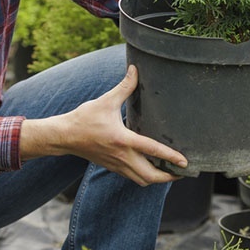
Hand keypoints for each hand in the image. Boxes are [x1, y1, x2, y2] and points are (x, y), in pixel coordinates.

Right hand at [19, 65, 186, 185]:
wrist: (64, 136)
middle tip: (182, 171)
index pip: (152, 150)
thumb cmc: (85, 118)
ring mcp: (117, 164)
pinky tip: (152, 168)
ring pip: (142, 180)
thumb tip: (135, 69)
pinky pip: (133, 177)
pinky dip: (145, 176)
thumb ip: (124, 86)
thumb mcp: (106, 100)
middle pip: (150, 176)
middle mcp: (122, 156)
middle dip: (168, 176)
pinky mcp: (112, 167)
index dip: (171, 157)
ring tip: (171, 171)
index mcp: (123, 140)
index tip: (185, 162)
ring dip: (157, 179)